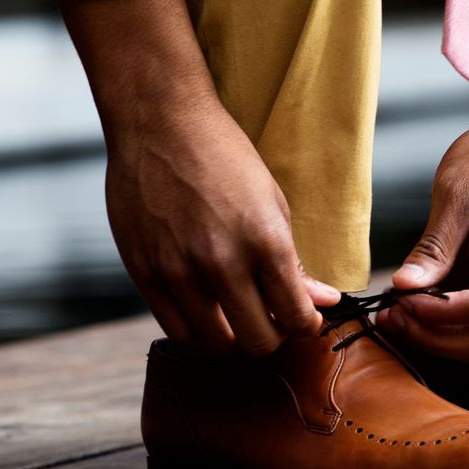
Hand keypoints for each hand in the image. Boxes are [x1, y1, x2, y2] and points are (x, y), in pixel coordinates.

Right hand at [61, 0, 339, 355]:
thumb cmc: (224, 157)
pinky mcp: (144, 273)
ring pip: (215, 346)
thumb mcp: (273, 203)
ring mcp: (178, 272)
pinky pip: (176, 330)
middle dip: (272, 336)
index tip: (301, 316)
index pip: (296, 318)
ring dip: (232, 338)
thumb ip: (296, 262)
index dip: (304, 324)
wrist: (159, 122)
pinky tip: (204, 308)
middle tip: (270, 318)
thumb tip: (324, 302)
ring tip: (235, 315)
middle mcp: (222, 263)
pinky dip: (196, 329)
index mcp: (265, 241)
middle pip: (258, 343)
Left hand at [379, 17, 468, 362]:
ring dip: (445, 337)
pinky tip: (423, 306)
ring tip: (401, 314)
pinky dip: (457, 323)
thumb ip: (434, 243)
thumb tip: (404, 286)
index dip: (433, 315)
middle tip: (393, 318)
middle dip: (436, 338)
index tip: (397, 301)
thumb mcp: (458, 187)